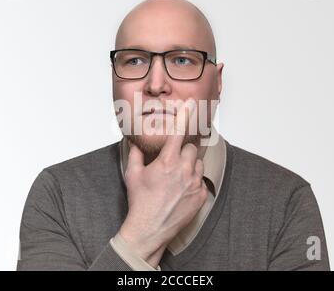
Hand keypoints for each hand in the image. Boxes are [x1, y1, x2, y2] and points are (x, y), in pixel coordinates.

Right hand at [119, 99, 208, 267]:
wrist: (150, 228)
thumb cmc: (140, 201)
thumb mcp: (132, 175)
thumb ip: (135, 154)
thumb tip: (135, 143)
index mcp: (167, 161)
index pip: (178, 132)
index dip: (184, 116)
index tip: (190, 104)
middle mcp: (184, 170)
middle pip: (191, 148)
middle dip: (182, 151)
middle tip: (172, 162)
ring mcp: (194, 183)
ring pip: (197, 163)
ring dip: (189, 166)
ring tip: (176, 178)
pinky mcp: (200, 196)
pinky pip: (201, 180)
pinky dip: (193, 181)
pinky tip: (181, 190)